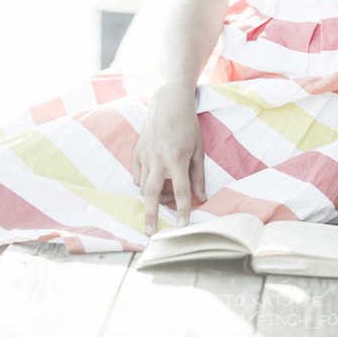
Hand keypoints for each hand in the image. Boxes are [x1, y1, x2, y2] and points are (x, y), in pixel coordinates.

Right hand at [132, 82, 206, 235]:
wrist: (168, 103)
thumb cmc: (187, 126)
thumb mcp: (198, 149)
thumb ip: (198, 175)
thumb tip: (201, 198)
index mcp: (177, 158)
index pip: (180, 191)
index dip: (183, 211)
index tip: (182, 227)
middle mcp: (158, 158)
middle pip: (152, 194)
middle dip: (151, 215)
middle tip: (150, 233)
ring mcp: (145, 155)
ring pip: (143, 186)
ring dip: (152, 195)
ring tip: (164, 193)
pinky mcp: (136, 152)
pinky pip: (136, 176)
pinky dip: (143, 183)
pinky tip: (153, 179)